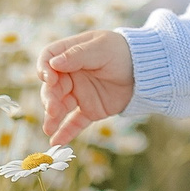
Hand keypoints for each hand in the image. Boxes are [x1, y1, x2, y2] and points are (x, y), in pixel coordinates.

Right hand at [38, 29, 134, 143]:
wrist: (145, 71)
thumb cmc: (122, 51)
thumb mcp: (101, 48)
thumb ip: (77, 55)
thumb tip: (54, 64)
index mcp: (70, 55)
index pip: (48, 60)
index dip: (44, 69)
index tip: (49, 78)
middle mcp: (71, 75)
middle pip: (52, 87)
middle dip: (49, 98)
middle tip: (52, 108)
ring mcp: (80, 94)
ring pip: (60, 107)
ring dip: (52, 117)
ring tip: (48, 128)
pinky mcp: (90, 110)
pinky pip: (75, 122)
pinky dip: (66, 132)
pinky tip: (57, 142)